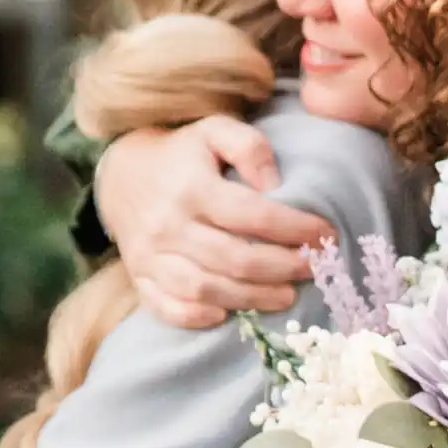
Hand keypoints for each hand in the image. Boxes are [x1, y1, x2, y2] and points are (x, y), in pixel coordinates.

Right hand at [93, 114, 336, 327]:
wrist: (121, 174)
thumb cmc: (181, 154)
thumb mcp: (214, 130)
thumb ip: (249, 147)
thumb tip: (276, 185)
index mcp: (192, 186)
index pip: (253, 215)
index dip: (295, 228)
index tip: (326, 234)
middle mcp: (169, 224)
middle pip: (234, 259)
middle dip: (282, 268)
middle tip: (314, 268)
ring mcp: (150, 255)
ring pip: (205, 289)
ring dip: (251, 298)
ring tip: (287, 296)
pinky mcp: (139, 277)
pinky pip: (166, 307)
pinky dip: (196, 317)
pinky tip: (226, 315)